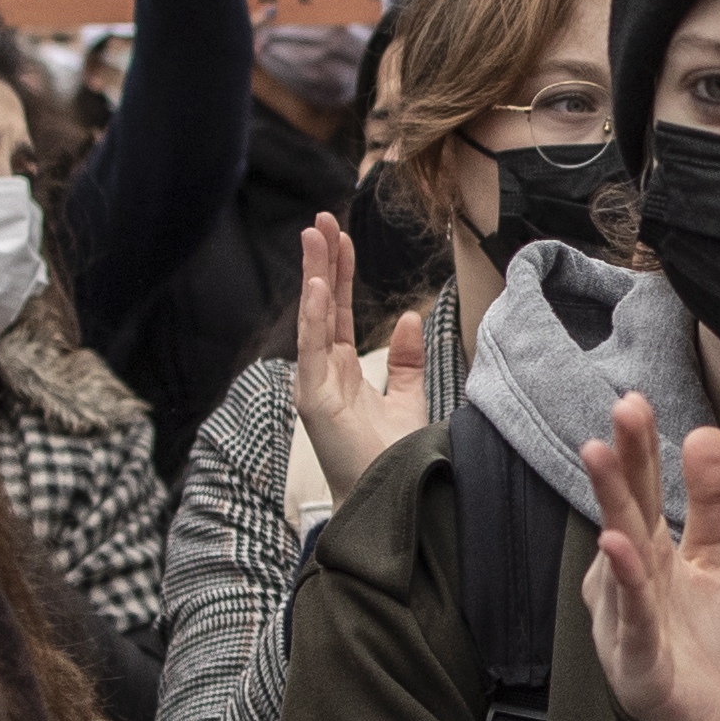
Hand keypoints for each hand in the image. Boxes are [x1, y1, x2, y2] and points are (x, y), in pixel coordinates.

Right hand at [294, 214, 428, 505]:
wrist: (394, 500)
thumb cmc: (395, 458)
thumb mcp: (407, 399)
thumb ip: (405, 361)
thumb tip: (405, 317)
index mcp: (342, 372)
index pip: (338, 312)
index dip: (340, 274)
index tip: (342, 236)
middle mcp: (323, 375)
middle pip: (322, 308)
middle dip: (322, 263)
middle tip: (322, 220)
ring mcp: (314, 387)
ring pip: (313, 320)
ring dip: (314, 277)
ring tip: (315, 236)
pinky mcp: (313, 403)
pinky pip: (312, 350)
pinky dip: (314, 317)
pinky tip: (318, 286)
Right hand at [581, 394, 719, 720]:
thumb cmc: (700, 643)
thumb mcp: (715, 561)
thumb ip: (710, 501)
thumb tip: (706, 431)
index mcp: (644, 554)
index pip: (640, 493)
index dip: (640, 449)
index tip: (636, 401)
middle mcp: (625, 581)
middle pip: (625, 513)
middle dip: (622, 463)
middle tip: (621, 410)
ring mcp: (626, 620)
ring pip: (620, 557)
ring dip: (613, 508)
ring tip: (603, 457)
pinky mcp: (639, 661)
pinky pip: (633, 618)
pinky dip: (627, 584)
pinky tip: (618, 549)